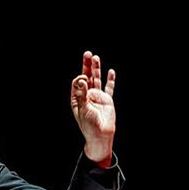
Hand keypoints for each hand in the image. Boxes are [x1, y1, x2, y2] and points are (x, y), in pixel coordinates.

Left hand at [70, 50, 115, 165]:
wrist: (101, 136)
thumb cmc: (89, 125)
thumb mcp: (83, 109)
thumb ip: (82, 94)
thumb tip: (81, 79)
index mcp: (77, 98)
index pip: (78, 82)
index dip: (80, 77)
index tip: (84, 79)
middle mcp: (87, 95)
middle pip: (87, 77)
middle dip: (86, 66)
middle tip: (87, 53)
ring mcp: (97, 97)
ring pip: (97, 80)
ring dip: (96, 69)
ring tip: (95, 57)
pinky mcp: (107, 100)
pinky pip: (109, 88)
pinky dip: (110, 80)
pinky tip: (111, 72)